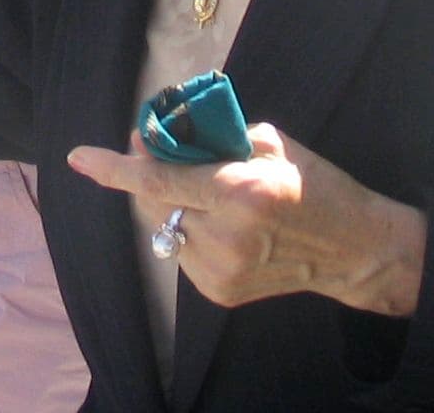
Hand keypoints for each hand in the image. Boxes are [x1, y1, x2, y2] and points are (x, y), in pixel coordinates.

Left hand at [67, 125, 426, 316]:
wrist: (354, 250)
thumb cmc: (315, 185)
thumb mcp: (271, 144)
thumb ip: (214, 139)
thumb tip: (160, 140)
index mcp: (240, 193)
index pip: (160, 182)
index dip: (115, 170)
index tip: (79, 157)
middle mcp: (225, 236)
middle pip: (156, 203)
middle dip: (152, 177)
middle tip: (163, 152)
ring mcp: (220, 271)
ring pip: (166, 229)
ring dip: (176, 207)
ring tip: (214, 198)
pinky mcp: (220, 293)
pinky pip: (183, 253)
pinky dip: (192, 233)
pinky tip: (225, 228)